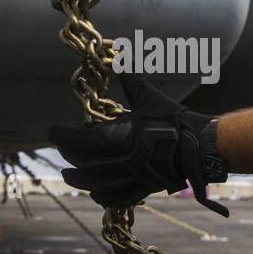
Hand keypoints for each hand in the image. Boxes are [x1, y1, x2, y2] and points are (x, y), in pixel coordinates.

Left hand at [48, 73, 230, 215]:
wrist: (200, 147)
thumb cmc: (173, 121)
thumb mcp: (149, 97)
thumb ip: (130, 79)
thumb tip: (119, 54)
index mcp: (121, 138)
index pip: (81, 140)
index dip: (62, 136)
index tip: (52, 131)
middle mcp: (123, 162)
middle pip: (85, 164)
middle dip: (69, 156)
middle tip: (62, 148)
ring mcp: (132, 178)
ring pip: (97, 185)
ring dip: (79, 180)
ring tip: (68, 175)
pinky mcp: (143, 189)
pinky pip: (117, 198)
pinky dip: (102, 197)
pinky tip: (95, 193)